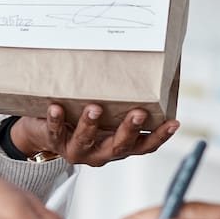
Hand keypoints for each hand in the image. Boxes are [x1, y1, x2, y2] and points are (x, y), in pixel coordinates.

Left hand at [10, 104, 178, 168]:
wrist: (45, 133)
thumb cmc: (81, 117)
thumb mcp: (106, 113)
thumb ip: (120, 101)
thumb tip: (140, 66)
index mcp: (118, 145)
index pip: (144, 145)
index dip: (160, 136)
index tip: (174, 122)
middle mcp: (101, 152)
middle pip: (119, 147)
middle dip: (129, 130)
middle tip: (139, 113)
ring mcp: (78, 150)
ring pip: (86, 141)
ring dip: (91, 125)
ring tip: (94, 108)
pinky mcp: (56, 142)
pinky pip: (55, 132)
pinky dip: (56, 120)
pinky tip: (56, 107)